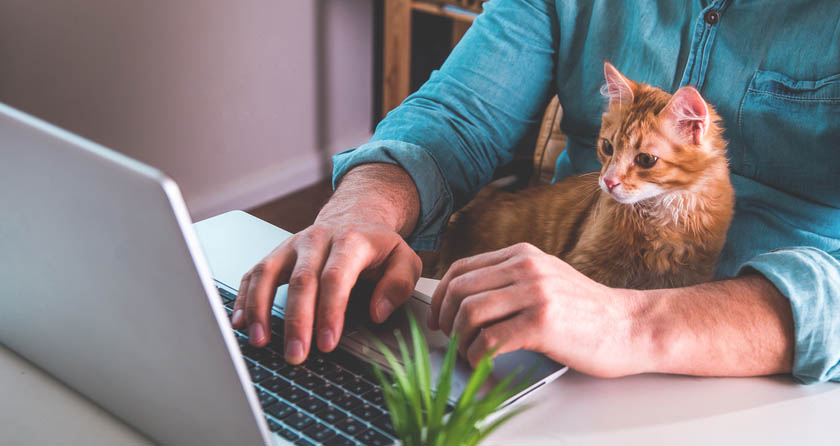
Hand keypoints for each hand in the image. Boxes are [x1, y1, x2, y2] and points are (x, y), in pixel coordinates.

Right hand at [231, 164, 422, 363]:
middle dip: (296, 321)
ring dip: (260, 309)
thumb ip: (398, 285)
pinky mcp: (276, 254)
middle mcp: (316, 240)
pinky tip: (240, 322)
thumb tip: (378, 312)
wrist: (354, 216)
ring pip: (268, 273)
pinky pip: (253, 274)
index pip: (335, 278)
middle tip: (296, 354)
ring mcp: (291, 246)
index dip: (329, 312)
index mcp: (350, 241)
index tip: (327, 343)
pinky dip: (243, 298)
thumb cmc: (378, 246)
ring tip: (260, 341)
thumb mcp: (404, 259)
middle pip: (301, 281)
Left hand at [429, 243, 645, 376]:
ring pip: (469, 313)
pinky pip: (489, 340)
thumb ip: (510, 281)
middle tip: (448, 339)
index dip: (441, 296)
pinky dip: (476, 355)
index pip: (462, 269)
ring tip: (467, 353)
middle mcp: (526, 268)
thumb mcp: (546, 280)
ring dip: (460, 340)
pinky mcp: (542, 322)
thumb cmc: (586, 312)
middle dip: (445, 319)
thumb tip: (464, 301)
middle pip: (459, 290)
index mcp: (522, 255)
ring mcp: (535, 293)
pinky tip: (482, 362)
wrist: (630, 326)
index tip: (438, 317)